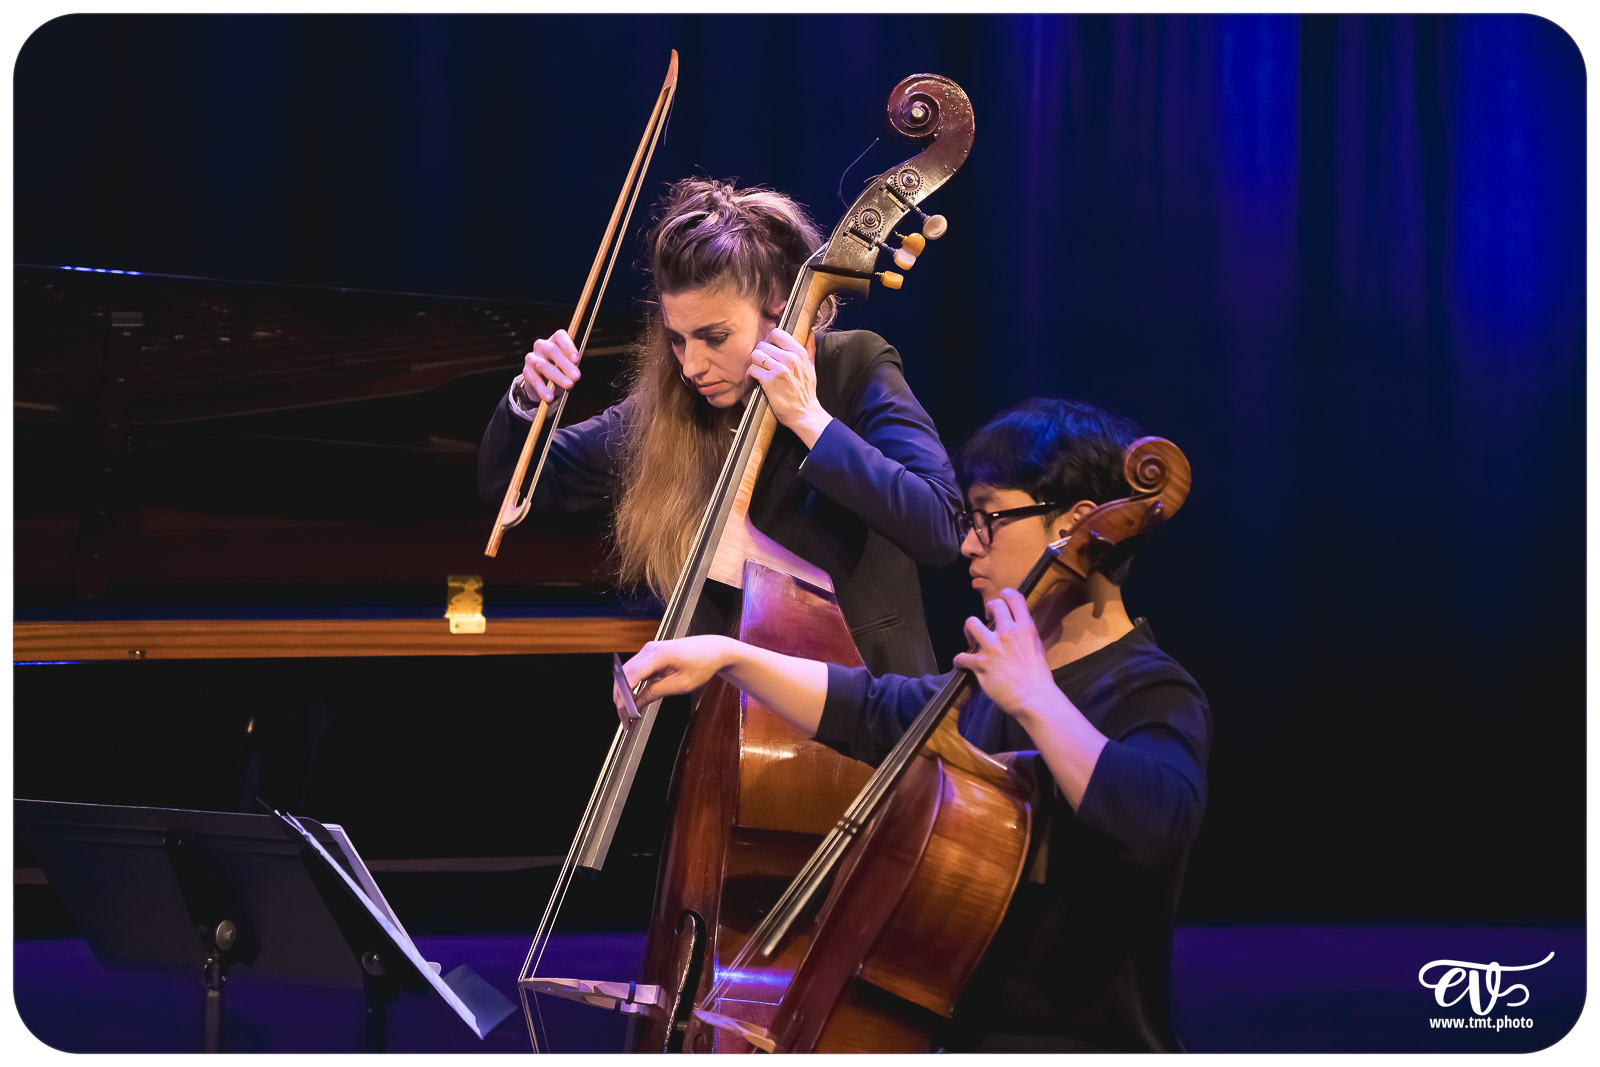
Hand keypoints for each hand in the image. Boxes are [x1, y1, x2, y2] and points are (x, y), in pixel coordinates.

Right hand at [520, 329, 581, 404]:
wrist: (542, 382)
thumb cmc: (559, 370)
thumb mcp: (568, 367)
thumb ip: (572, 368)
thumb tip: (574, 376)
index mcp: (554, 340)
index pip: (560, 336)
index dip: (568, 346)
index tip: (577, 359)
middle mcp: (541, 346)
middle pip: (552, 350)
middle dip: (565, 364)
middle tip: (576, 377)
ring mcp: (532, 358)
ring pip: (543, 365)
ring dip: (557, 376)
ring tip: (569, 386)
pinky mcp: (527, 372)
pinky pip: (535, 380)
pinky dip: (543, 390)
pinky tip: (550, 397)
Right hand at [616, 635, 732, 711]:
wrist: (712, 650)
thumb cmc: (701, 664)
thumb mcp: (681, 685)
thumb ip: (656, 693)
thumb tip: (637, 704)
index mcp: (658, 654)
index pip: (631, 675)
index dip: (623, 695)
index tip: (622, 711)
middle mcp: (649, 649)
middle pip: (624, 675)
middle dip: (621, 697)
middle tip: (624, 718)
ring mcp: (648, 651)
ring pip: (627, 674)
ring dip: (625, 693)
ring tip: (627, 713)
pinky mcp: (650, 655)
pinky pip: (635, 672)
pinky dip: (632, 686)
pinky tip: (634, 701)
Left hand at [747, 327, 832, 447]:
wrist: (804, 413)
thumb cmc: (806, 391)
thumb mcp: (812, 367)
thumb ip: (810, 349)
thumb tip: (811, 333)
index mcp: (799, 352)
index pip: (777, 333)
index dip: (769, 341)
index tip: (768, 351)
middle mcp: (790, 358)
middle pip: (763, 345)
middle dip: (760, 355)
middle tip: (762, 365)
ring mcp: (780, 369)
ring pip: (756, 355)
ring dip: (754, 364)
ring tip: (757, 372)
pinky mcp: (770, 381)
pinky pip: (752, 369)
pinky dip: (750, 375)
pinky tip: (754, 381)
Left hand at [952, 589, 1060, 719]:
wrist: (1034, 698)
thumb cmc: (1038, 677)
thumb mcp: (1036, 647)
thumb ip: (1024, 635)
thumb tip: (1016, 630)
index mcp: (1025, 628)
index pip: (1015, 598)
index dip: (1007, 594)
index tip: (1003, 597)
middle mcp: (1008, 633)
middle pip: (993, 605)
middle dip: (988, 610)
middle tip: (987, 619)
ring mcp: (993, 647)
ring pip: (971, 623)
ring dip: (969, 630)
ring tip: (973, 638)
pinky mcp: (981, 664)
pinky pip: (961, 656)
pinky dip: (960, 660)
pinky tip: (962, 663)